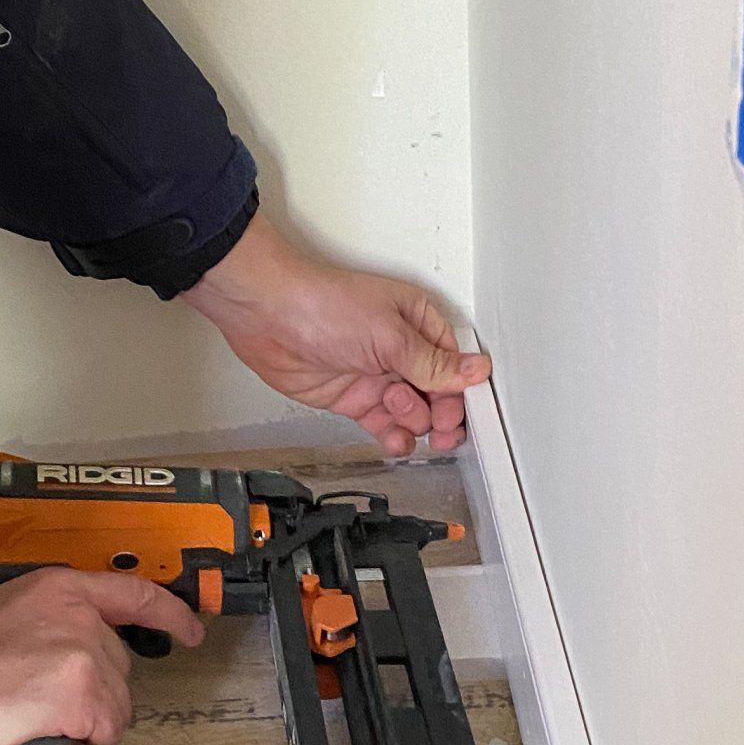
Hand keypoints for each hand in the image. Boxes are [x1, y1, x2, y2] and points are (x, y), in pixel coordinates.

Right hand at [0, 567, 203, 744]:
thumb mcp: (2, 620)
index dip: (170, 613)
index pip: (133, 594)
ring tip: (46, 736)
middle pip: (121, 666)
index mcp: (59, 590)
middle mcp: (79, 615)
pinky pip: (106, 733)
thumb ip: (41, 631)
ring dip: (92, 728)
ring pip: (117, 705)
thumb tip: (54, 671)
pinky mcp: (81, 695)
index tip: (191, 628)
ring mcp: (84, 654)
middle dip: (99, 698)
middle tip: (58, 718)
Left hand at [182, 213, 490, 458]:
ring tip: (392, 403)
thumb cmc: (322, 305)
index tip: (463, 413)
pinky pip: (385, 425)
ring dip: (412, 419)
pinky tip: (395, 439)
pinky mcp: (354, 397)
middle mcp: (401, 349)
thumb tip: (476, 371)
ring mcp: (378, 375)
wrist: (268, 316)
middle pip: (439, 393)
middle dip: (442, 412)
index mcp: (419, 322)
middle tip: (439, 427)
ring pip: (414, 412)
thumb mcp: (390, 336)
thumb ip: (434, 363)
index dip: (463, 392)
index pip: (455, 364)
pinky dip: (394, 436)